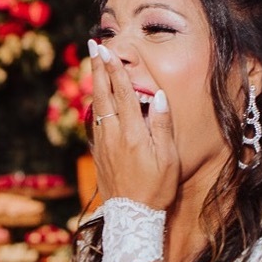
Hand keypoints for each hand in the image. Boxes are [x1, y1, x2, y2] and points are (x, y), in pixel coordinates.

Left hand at [87, 39, 178, 209]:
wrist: (131, 216)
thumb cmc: (155, 188)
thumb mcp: (168, 158)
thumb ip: (162, 125)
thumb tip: (159, 96)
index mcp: (132, 133)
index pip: (122, 93)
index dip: (115, 69)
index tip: (108, 50)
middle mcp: (113, 134)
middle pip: (103, 94)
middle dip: (99, 68)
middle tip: (93, 45)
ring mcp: (102, 143)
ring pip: (96, 105)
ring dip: (95, 82)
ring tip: (94, 63)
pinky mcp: (98, 152)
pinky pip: (95, 120)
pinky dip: (95, 103)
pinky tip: (96, 97)